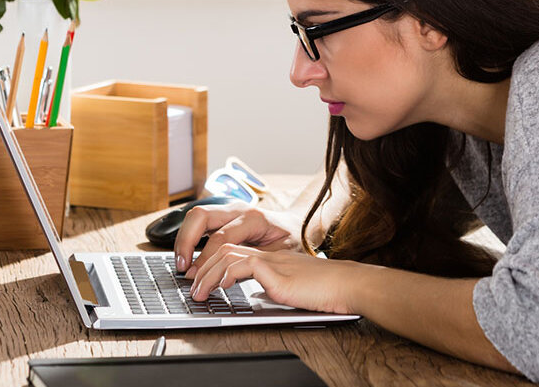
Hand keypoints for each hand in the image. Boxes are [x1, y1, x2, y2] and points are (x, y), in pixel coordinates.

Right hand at [173, 201, 302, 274]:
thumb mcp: (279, 255)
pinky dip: (190, 237)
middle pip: (201, 216)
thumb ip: (255, 262)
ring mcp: (229, 210)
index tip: (196, 276)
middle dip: (186, 241)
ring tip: (182, 263)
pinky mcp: (224, 216)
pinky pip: (200, 222)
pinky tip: (188, 255)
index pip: (220, 237)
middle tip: (183, 266)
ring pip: (196, 215)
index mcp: (253, 218)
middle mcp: (238, 209)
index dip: (205, 258)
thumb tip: (230, 275)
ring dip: (184, 238)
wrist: (298, 226)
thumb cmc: (290, 241)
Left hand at [189, 245, 358, 314]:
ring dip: (207, 273)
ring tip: (199, 292)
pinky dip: (226, 275)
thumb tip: (256, 294)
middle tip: (190, 285)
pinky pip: (242, 265)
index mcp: (270, 254)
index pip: (232, 246)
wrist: (348, 285)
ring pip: (226, 251)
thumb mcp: (291, 286)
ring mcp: (271, 258)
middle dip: (201, 264)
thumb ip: (273, 284)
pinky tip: (221, 288)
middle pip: (222, 244)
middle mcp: (268, 251)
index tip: (199, 278)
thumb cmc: (326, 289)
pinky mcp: (276, 270)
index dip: (210, 260)